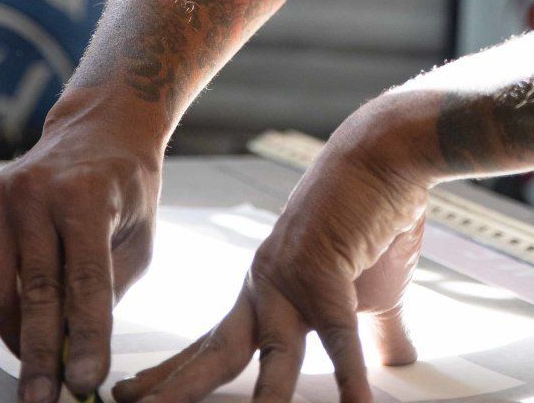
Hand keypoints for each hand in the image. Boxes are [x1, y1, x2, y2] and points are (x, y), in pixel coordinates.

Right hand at [0, 110, 163, 402]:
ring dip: (17, 339)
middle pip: (34, 294)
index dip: (86, 337)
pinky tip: (23, 324)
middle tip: (42, 400)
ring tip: (38, 365)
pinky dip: (0, 313)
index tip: (85, 383)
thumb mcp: (140, 236)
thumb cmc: (126, 189)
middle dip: (39, 357)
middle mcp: (34, 195)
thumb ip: (110, 291)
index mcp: (85, 196)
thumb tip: (78, 352)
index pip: (84, 281)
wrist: (95, 130)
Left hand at [111, 111, 432, 402]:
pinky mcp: (327, 274)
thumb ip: (372, 331)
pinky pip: (341, 340)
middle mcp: (266, 289)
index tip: (136, 392)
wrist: (383, 155)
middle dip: (176, 389)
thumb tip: (396, 359)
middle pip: (216, 355)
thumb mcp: (369, 291)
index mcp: (263, 291)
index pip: (210, 344)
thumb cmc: (371, 216)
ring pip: (272, 358)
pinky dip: (350, 378)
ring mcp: (293, 282)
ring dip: (263, 401)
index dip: (174, 373)